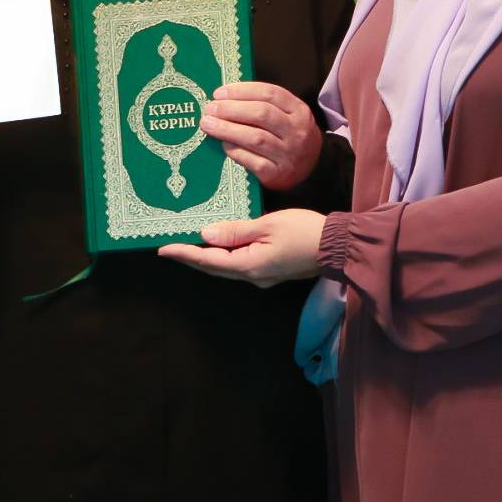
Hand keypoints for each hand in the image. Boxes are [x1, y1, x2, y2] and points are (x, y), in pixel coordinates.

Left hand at [156, 209, 325, 287]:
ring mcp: (263, 276)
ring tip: (189, 244)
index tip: (163, 249)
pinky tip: (220, 244)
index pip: (208, 261)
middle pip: (215, 268)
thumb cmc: (304, 231)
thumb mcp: (267, 225)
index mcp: (249, 266)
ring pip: (227, 267)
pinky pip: (240, 264)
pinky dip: (226, 255)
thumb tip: (206, 235)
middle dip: (192, 258)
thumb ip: (235, 231)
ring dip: (208, 257)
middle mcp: (253, 276)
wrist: (338, 246)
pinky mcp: (271, 270)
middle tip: (170, 247)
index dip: (184, 254)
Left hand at [199, 81, 322, 191]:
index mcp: (299, 111)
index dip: (241, 91)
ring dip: (228, 129)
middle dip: (231, 109)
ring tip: (208, 124)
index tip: (219, 93)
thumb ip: (264, 105)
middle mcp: (296, 131)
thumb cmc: (289, 136)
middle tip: (210, 109)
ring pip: (255, 138)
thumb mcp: (287, 116)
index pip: (269, 94)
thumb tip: (224, 98)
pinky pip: (253, 161)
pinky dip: (235, 151)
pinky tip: (223, 144)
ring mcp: (288, 154)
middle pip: (262, 114)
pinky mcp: (277, 174)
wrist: (312, 168)